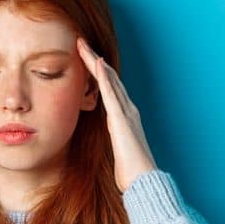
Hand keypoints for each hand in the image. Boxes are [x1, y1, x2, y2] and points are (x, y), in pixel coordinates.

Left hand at [76, 37, 157, 191]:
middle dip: (95, 60)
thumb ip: (113, 142)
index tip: (84, 59)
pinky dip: (104, 76)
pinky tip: (96, 62)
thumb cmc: (131, 171)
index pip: (109, 89)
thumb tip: (108, 145)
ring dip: (96, 61)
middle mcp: (128, 110)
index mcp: (125, 118)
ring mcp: (126, 113)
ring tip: (83, 46)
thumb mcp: (118, 152)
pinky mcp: (121, 119)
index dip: (97, 73)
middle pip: (109, 79)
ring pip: (110, 80)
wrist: (143, 181)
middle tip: (81, 43)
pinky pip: (111, 93)